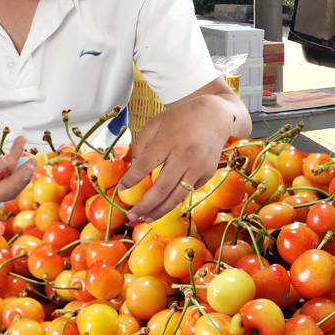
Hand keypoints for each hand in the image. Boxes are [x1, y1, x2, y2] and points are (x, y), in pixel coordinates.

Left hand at [117, 85, 250, 222]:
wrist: (214, 116)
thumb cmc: (179, 119)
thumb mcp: (155, 123)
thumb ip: (141, 145)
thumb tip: (133, 170)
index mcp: (169, 140)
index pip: (145, 166)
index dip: (131, 180)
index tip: (120, 189)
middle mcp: (185, 156)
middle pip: (161, 189)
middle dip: (143, 206)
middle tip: (131, 215)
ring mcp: (199, 167)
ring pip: (176, 197)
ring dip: (159, 211)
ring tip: (145, 219)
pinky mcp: (207, 173)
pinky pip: (187, 191)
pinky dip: (174, 197)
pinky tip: (165, 201)